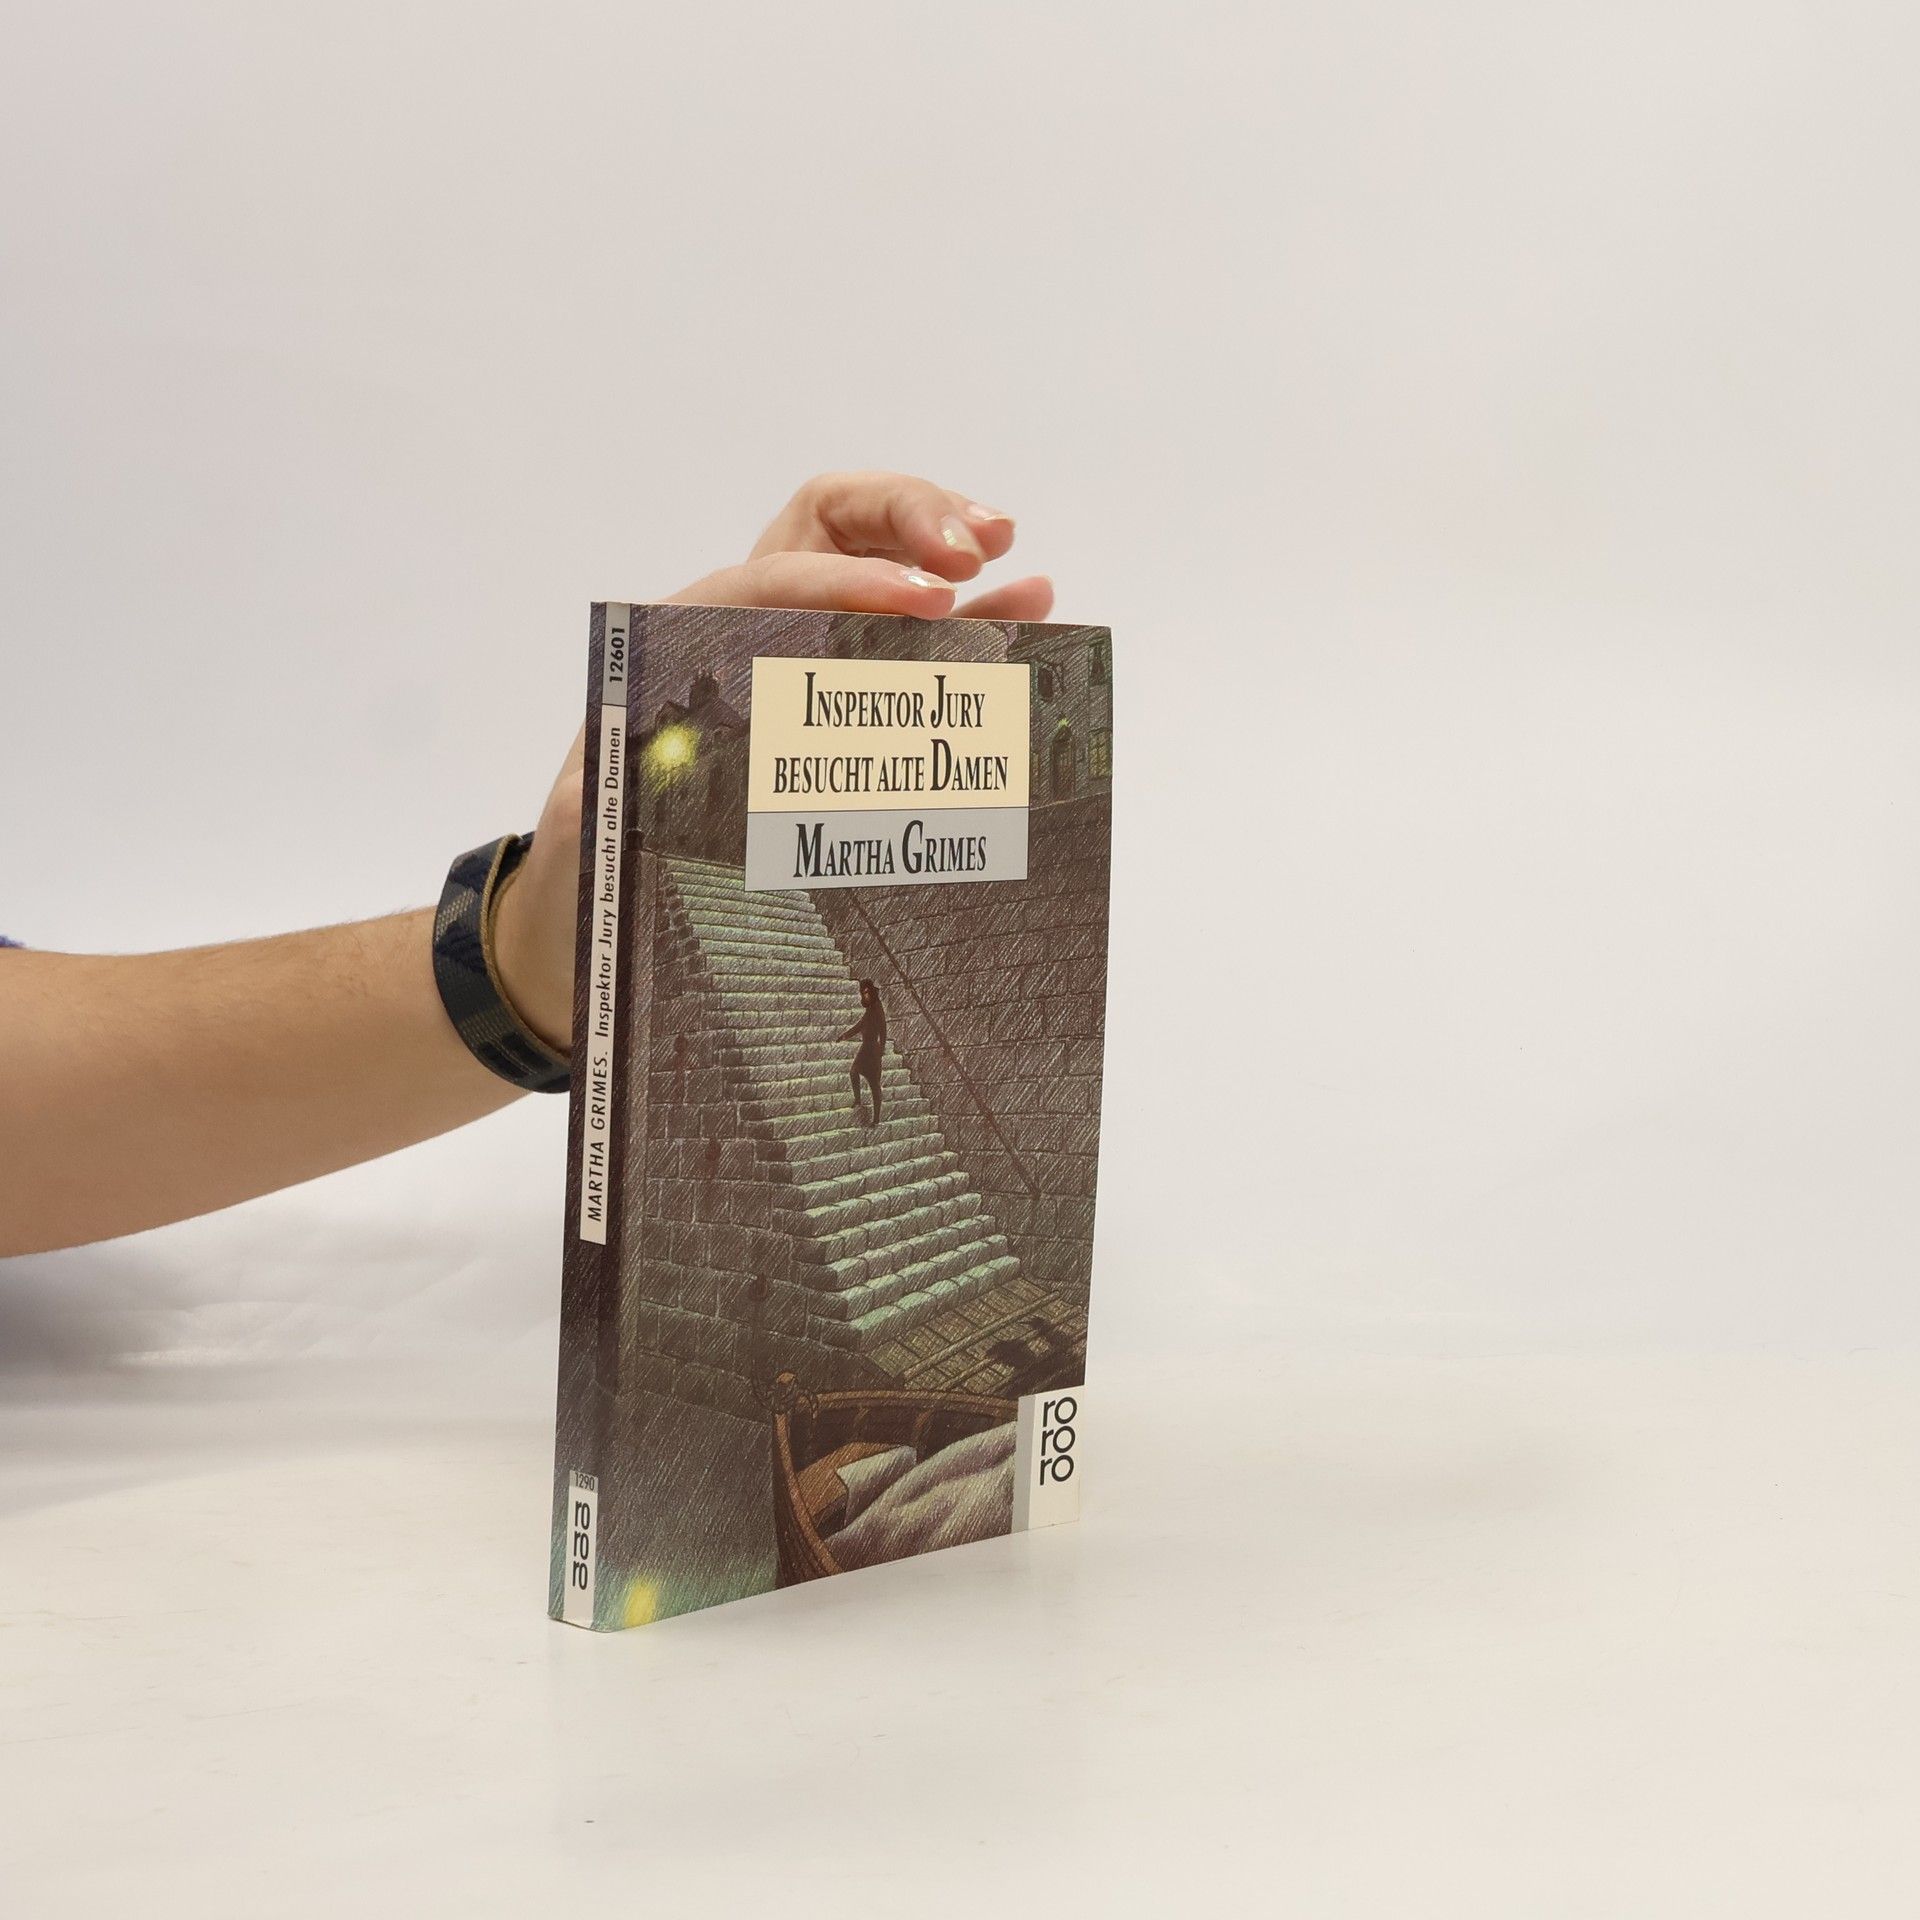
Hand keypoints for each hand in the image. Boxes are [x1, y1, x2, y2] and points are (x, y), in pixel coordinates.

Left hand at [491, 472, 1052, 1048]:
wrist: (604, 910)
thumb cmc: (594, 864)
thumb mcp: (583, 833)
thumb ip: (598, 803)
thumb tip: (623, 784)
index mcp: (681, 644)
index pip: (769, 578)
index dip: (845, 582)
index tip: (917, 603)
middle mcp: (748, 630)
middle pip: (832, 530)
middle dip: (905, 520)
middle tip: (971, 558)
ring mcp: (806, 656)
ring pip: (887, 571)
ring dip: (955, 557)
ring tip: (1021, 569)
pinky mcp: (846, 698)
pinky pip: (917, 643)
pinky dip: (974, 621)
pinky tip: (1032, 613)